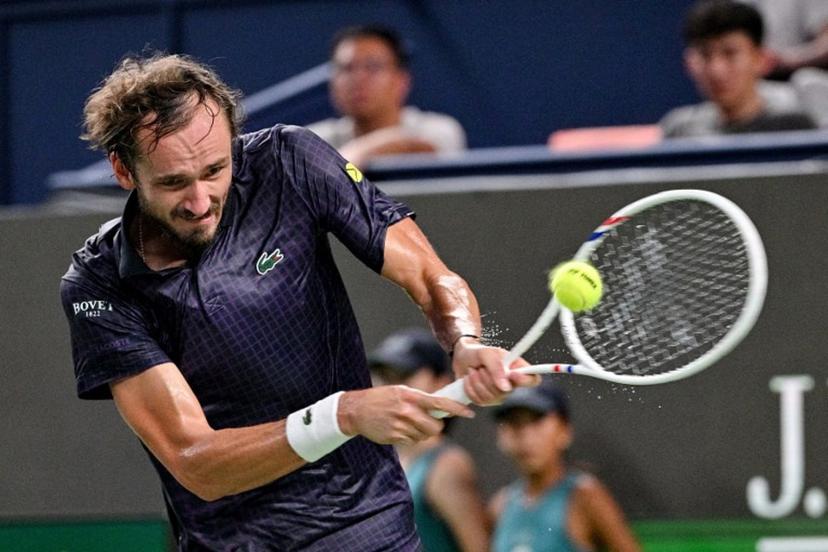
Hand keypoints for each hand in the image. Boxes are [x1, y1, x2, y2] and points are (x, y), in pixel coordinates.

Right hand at [337, 386, 473, 445]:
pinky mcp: (394, 437)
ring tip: (407, 423)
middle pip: (435, 426)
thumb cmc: (381, 398)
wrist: (356, 410)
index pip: (439, 403)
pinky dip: (410, 438)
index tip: (469, 414)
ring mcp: (400, 425)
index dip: (457, 409)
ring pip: (424, 436)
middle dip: (434, 426)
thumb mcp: (400, 391)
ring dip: (421, 433)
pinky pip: (412, 442)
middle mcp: (407, 411)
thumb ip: (420, 399)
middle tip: (427, 422)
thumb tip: (441, 407)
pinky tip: (399, 429)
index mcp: (410, 395)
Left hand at [451, 337, 539, 405]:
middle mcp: (511, 384)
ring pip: (490, 397)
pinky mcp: (485, 401)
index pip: (533, 379)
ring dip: (477, 381)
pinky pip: (479, 401)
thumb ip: (497, 367)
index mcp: (517, 368)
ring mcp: (499, 395)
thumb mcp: (486, 353)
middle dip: (488, 377)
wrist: (462, 358)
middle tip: (482, 366)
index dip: (525, 380)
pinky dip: (470, 388)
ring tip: (474, 370)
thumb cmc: (477, 352)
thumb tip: (505, 387)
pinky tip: (470, 379)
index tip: (512, 374)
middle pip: (506, 392)